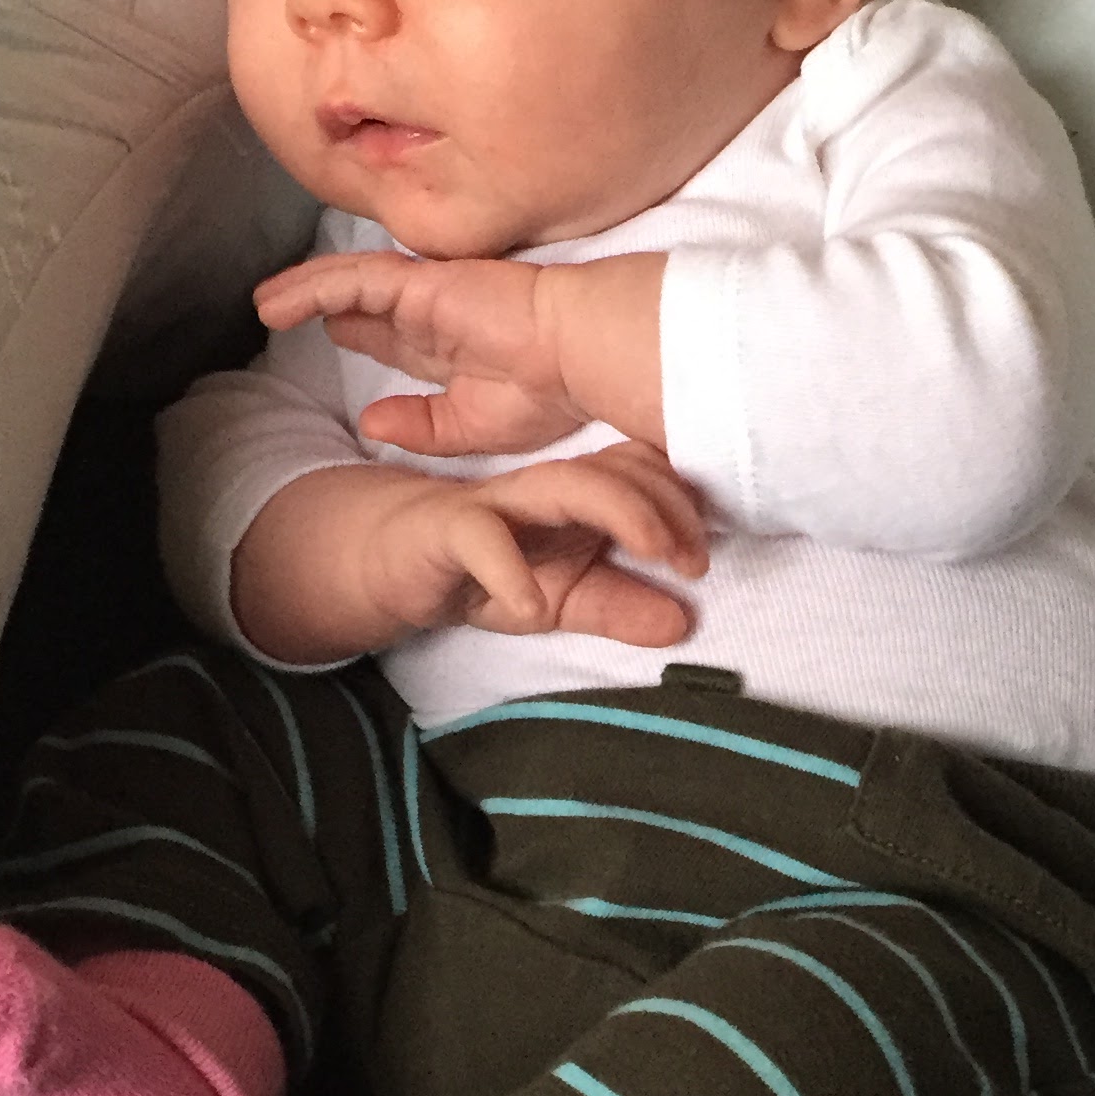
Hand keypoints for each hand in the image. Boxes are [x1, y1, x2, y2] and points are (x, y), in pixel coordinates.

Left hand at [255, 248, 582, 455]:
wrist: (581, 356)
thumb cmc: (549, 394)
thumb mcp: (472, 428)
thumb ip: (422, 427)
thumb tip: (369, 424)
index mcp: (457, 349)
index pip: (400, 339)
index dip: (364, 334)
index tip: (336, 335)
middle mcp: (439, 315)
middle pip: (370, 306)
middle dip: (331, 307)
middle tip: (286, 310)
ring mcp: (429, 293)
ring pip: (353, 286)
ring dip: (306, 292)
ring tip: (264, 304)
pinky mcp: (421, 280)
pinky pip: (353, 280)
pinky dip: (311, 287)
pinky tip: (277, 301)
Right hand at [372, 443, 709, 647]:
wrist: (394, 564)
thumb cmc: (486, 571)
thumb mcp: (563, 599)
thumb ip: (620, 607)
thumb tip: (684, 624)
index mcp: (580, 497)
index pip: (643, 477)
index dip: (681, 510)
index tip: (700, 561)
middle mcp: (546, 488)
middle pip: (615, 471)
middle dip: (664, 507)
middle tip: (693, 561)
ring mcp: (498, 501)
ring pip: (563, 485)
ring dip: (617, 512)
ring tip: (652, 554)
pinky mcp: (445, 527)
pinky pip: (480, 537)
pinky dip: (510, 572)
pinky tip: (534, 609)